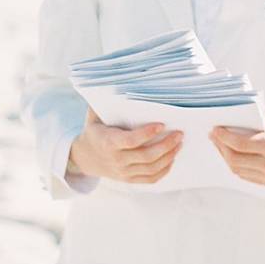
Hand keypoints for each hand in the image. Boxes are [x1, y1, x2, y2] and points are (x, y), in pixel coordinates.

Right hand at [68, 110, 182, 183]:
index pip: (131, 141)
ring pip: (151, 168)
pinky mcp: (129, 180)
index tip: (162, 124)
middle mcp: (117, 160)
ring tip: (179, 144)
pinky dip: (164, 170)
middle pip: (146, 156)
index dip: (147, 133)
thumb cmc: (95, 132)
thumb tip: (115, 84)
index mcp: (108, 142)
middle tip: (179, 134)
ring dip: (169, 156)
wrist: (85, 158)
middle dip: (166, 145)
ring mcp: (123, 172)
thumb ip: (104, 103)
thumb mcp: (94, 117)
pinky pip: (150, 179)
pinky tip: (171, 159)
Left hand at [210, 106, 264, 185]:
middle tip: (213, 135)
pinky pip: (243, 174)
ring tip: (220, 143)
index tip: (215, 129)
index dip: (223, 137)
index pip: (239, 145)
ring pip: (236, 169)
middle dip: (220, 147)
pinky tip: (230, 153)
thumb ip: (253, 116)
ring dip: (225, 156)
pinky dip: (234, 164)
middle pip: (234, 159)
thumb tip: (229, 118)